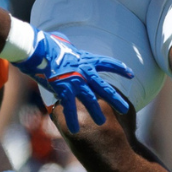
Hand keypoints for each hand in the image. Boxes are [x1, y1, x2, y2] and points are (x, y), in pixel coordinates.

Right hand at [14, 27, 133, 132]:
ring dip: (96, 112)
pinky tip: (75, 129)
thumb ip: (68, 46)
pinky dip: (72, 119)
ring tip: (102, 123)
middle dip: (115, 99)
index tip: (131, 74)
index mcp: (87, 59)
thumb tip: (65, 41)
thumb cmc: (49, 44)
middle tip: (125, 110)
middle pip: (104, 88)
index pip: (108, 63)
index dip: (120, 69)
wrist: (40, 50)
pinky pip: (70, 107)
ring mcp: (76, 81)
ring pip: (90, 100)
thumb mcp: (64, 44)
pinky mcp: (64, 89)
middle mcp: (85, 71)